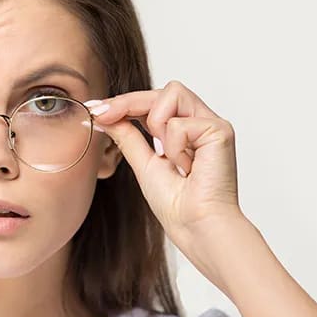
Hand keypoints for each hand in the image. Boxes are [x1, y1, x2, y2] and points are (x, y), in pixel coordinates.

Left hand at [89, 80, 244, 276]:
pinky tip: (186, 167)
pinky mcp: (220, 131)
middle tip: (103, 114)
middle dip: (129, 102)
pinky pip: (179, 124)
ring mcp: (213, 124)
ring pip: (173, 93)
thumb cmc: (178, 205)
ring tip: (169, 157)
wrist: (196, 227)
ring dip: (157, 125)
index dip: (125, 102)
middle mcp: (202, 122)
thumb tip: (106, 117)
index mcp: (187, 130)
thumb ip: (128, 137)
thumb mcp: (143, 164)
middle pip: (164, 90)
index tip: (96, 109)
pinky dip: (174, 147)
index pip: (155, 101)